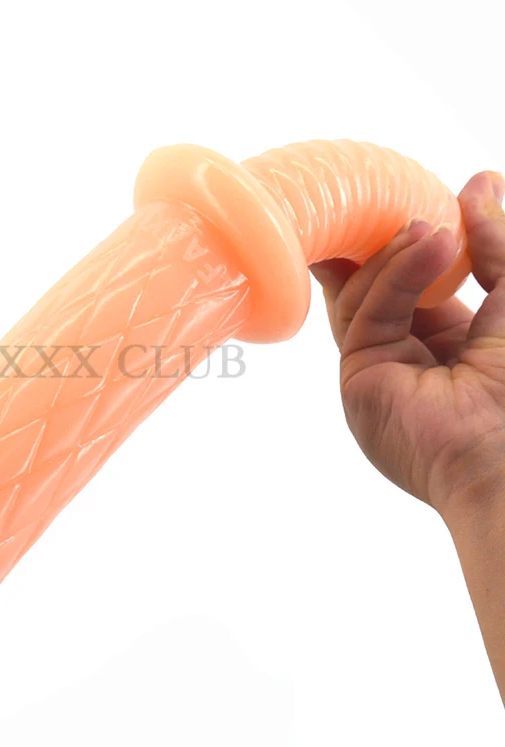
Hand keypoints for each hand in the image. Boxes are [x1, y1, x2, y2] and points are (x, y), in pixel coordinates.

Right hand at [311, 171, 504, 517]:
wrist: (503, 460)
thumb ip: (496, 244)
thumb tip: (480, 182)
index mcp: (449, 337)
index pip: (415, 279)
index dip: (413, 241)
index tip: (421, 197)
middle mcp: (408, 350)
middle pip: (376, 284)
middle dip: (382, 243)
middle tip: (392, 200)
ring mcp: (380, 362)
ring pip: (364, 292)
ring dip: (395, 253)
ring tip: (432, 229)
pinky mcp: (359, 373)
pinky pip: (365, 311)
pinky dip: (392, 276)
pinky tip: (425, 247)